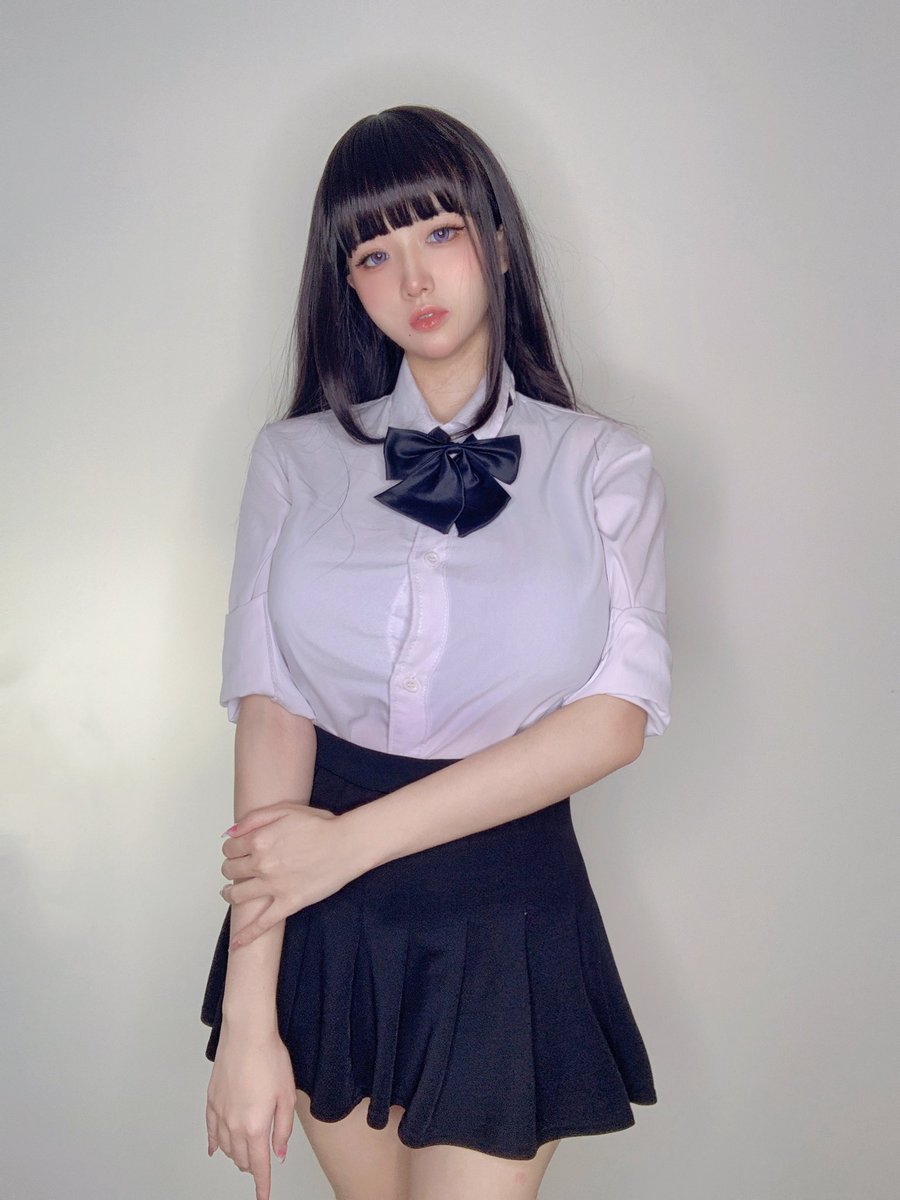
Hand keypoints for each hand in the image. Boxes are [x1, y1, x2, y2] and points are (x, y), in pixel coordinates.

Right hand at [206, 1025, 295, 1199]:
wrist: (247, 1033)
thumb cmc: (269, 1057)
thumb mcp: (286, 1096)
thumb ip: (282, 1129)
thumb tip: (278, 1152)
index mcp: (254, 1126)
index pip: (258, 1165)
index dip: (262, 1184)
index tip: (263, 1197)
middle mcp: (233, 1124)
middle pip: (241, 1158)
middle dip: (252, 1166)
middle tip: (261, 1167)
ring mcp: (219, 1112)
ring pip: (225, 1148)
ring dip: (236, 1155)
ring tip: (246, 1155)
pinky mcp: (211, 1100)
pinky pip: (210, 1130)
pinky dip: (214, 1143)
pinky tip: (215, 1149)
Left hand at [220, 802, 365, 946]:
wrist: (347, 844)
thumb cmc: (321, 826)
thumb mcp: (286, 809)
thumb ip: (254, 818)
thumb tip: (230, 832)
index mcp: (259, 840)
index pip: (230, 848)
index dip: (231, 849)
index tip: (236, 850)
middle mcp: (262, 864)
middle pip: (230, 871)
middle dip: (230, 868)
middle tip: (237, 868)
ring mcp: (274, 886)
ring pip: (238, 896)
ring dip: (229, 894)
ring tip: (230, 893)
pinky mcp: (288, 903)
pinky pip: (263, 924)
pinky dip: (247, 935)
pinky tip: (237, 944)